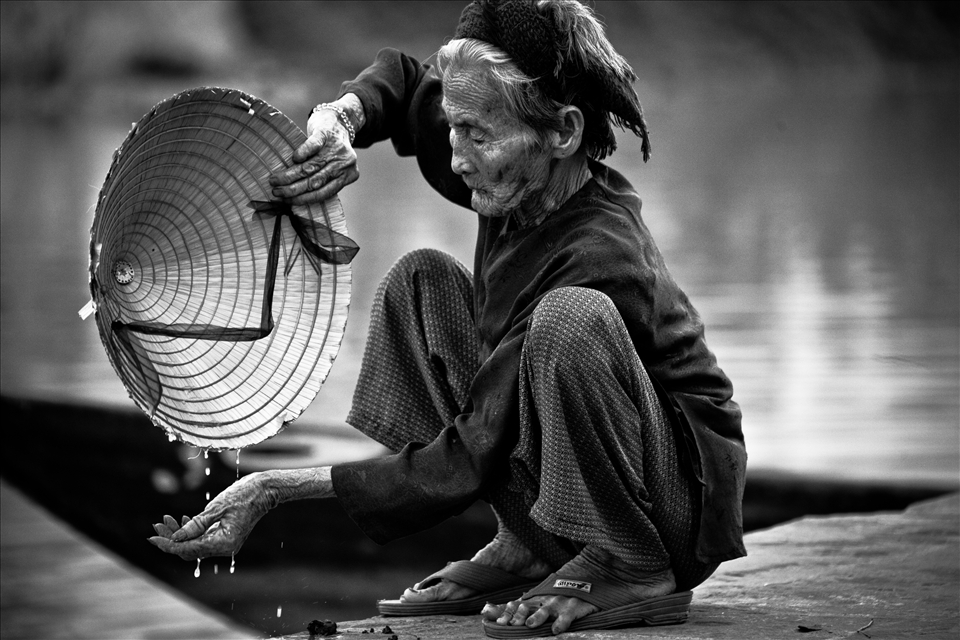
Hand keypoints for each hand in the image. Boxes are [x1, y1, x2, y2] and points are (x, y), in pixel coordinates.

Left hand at [148, 472, 276, 560]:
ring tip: (165, 521)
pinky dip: (191, 532)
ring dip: (180, 535)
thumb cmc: (244, 494)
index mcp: (224, 543)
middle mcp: (225, 547)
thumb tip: (175, 538)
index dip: (169, 544)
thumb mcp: (217, 507)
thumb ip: (196, 524)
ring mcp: (225, 543)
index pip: (189, 549)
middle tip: (156, 526)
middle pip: (190, 550)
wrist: (265, 489)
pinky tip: (182, 521)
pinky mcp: (225, 536)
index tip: (152, 537)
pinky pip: (203, 539)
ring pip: (195, 544)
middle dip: (172, 539)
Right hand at [268, 100, 360, 204]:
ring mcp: (337, 149)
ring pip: (311, 166)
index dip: (303, 199)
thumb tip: (294, 198)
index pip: (323, 193)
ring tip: (275, 180)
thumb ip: (321, 181)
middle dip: (293, 189)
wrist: (339, 121)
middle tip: (276, 192)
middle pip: (315, 181)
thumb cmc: (331, 150)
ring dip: (291, 175)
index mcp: (347, 176)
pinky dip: (304, 153)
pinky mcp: (326, 134)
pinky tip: (293, 158)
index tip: (286, 202)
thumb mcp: (332, 168)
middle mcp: (344, 164)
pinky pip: (314, 146)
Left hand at [482, 595, 596, 634]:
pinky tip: (556, 629)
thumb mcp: (532, 601)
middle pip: (528, 608)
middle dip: (518, 616)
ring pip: (545, 611)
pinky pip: (566, 616)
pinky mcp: (572, 608)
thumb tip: (484, 611)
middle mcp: (542, 602)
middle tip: (510, 624)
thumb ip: (509, 608)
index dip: (506, 614)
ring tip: (529, 624)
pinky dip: (561, 623)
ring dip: (537, 617)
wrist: (580, 581)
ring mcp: (557, 604)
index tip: (498, 623)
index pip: (515, 606)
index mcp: (531, 601)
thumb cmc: (551, 597)